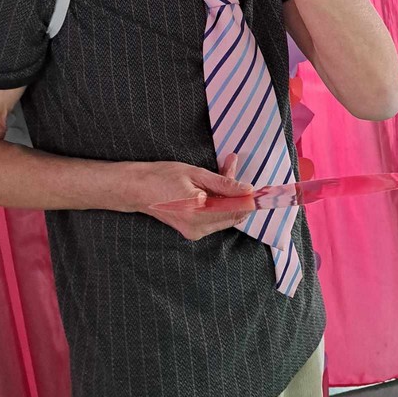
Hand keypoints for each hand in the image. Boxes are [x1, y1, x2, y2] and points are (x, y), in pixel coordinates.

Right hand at [138, 154, 254, 240]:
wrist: (136, 189)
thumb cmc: (161, 177)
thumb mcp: (195, 173)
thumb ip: (223, 183)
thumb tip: (247, 189)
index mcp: (198, 214)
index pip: (236, 211)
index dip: (250, 199)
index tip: (260, 187)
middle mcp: (198, 229)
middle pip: (232, 214)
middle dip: (238, 191)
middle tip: (232, 163)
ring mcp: (195, 232)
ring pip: (225, 215)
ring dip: (229, 194)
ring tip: (223, 167)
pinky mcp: (193, 230)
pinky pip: (215, 217)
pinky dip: (219, 201)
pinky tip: (214, 183)